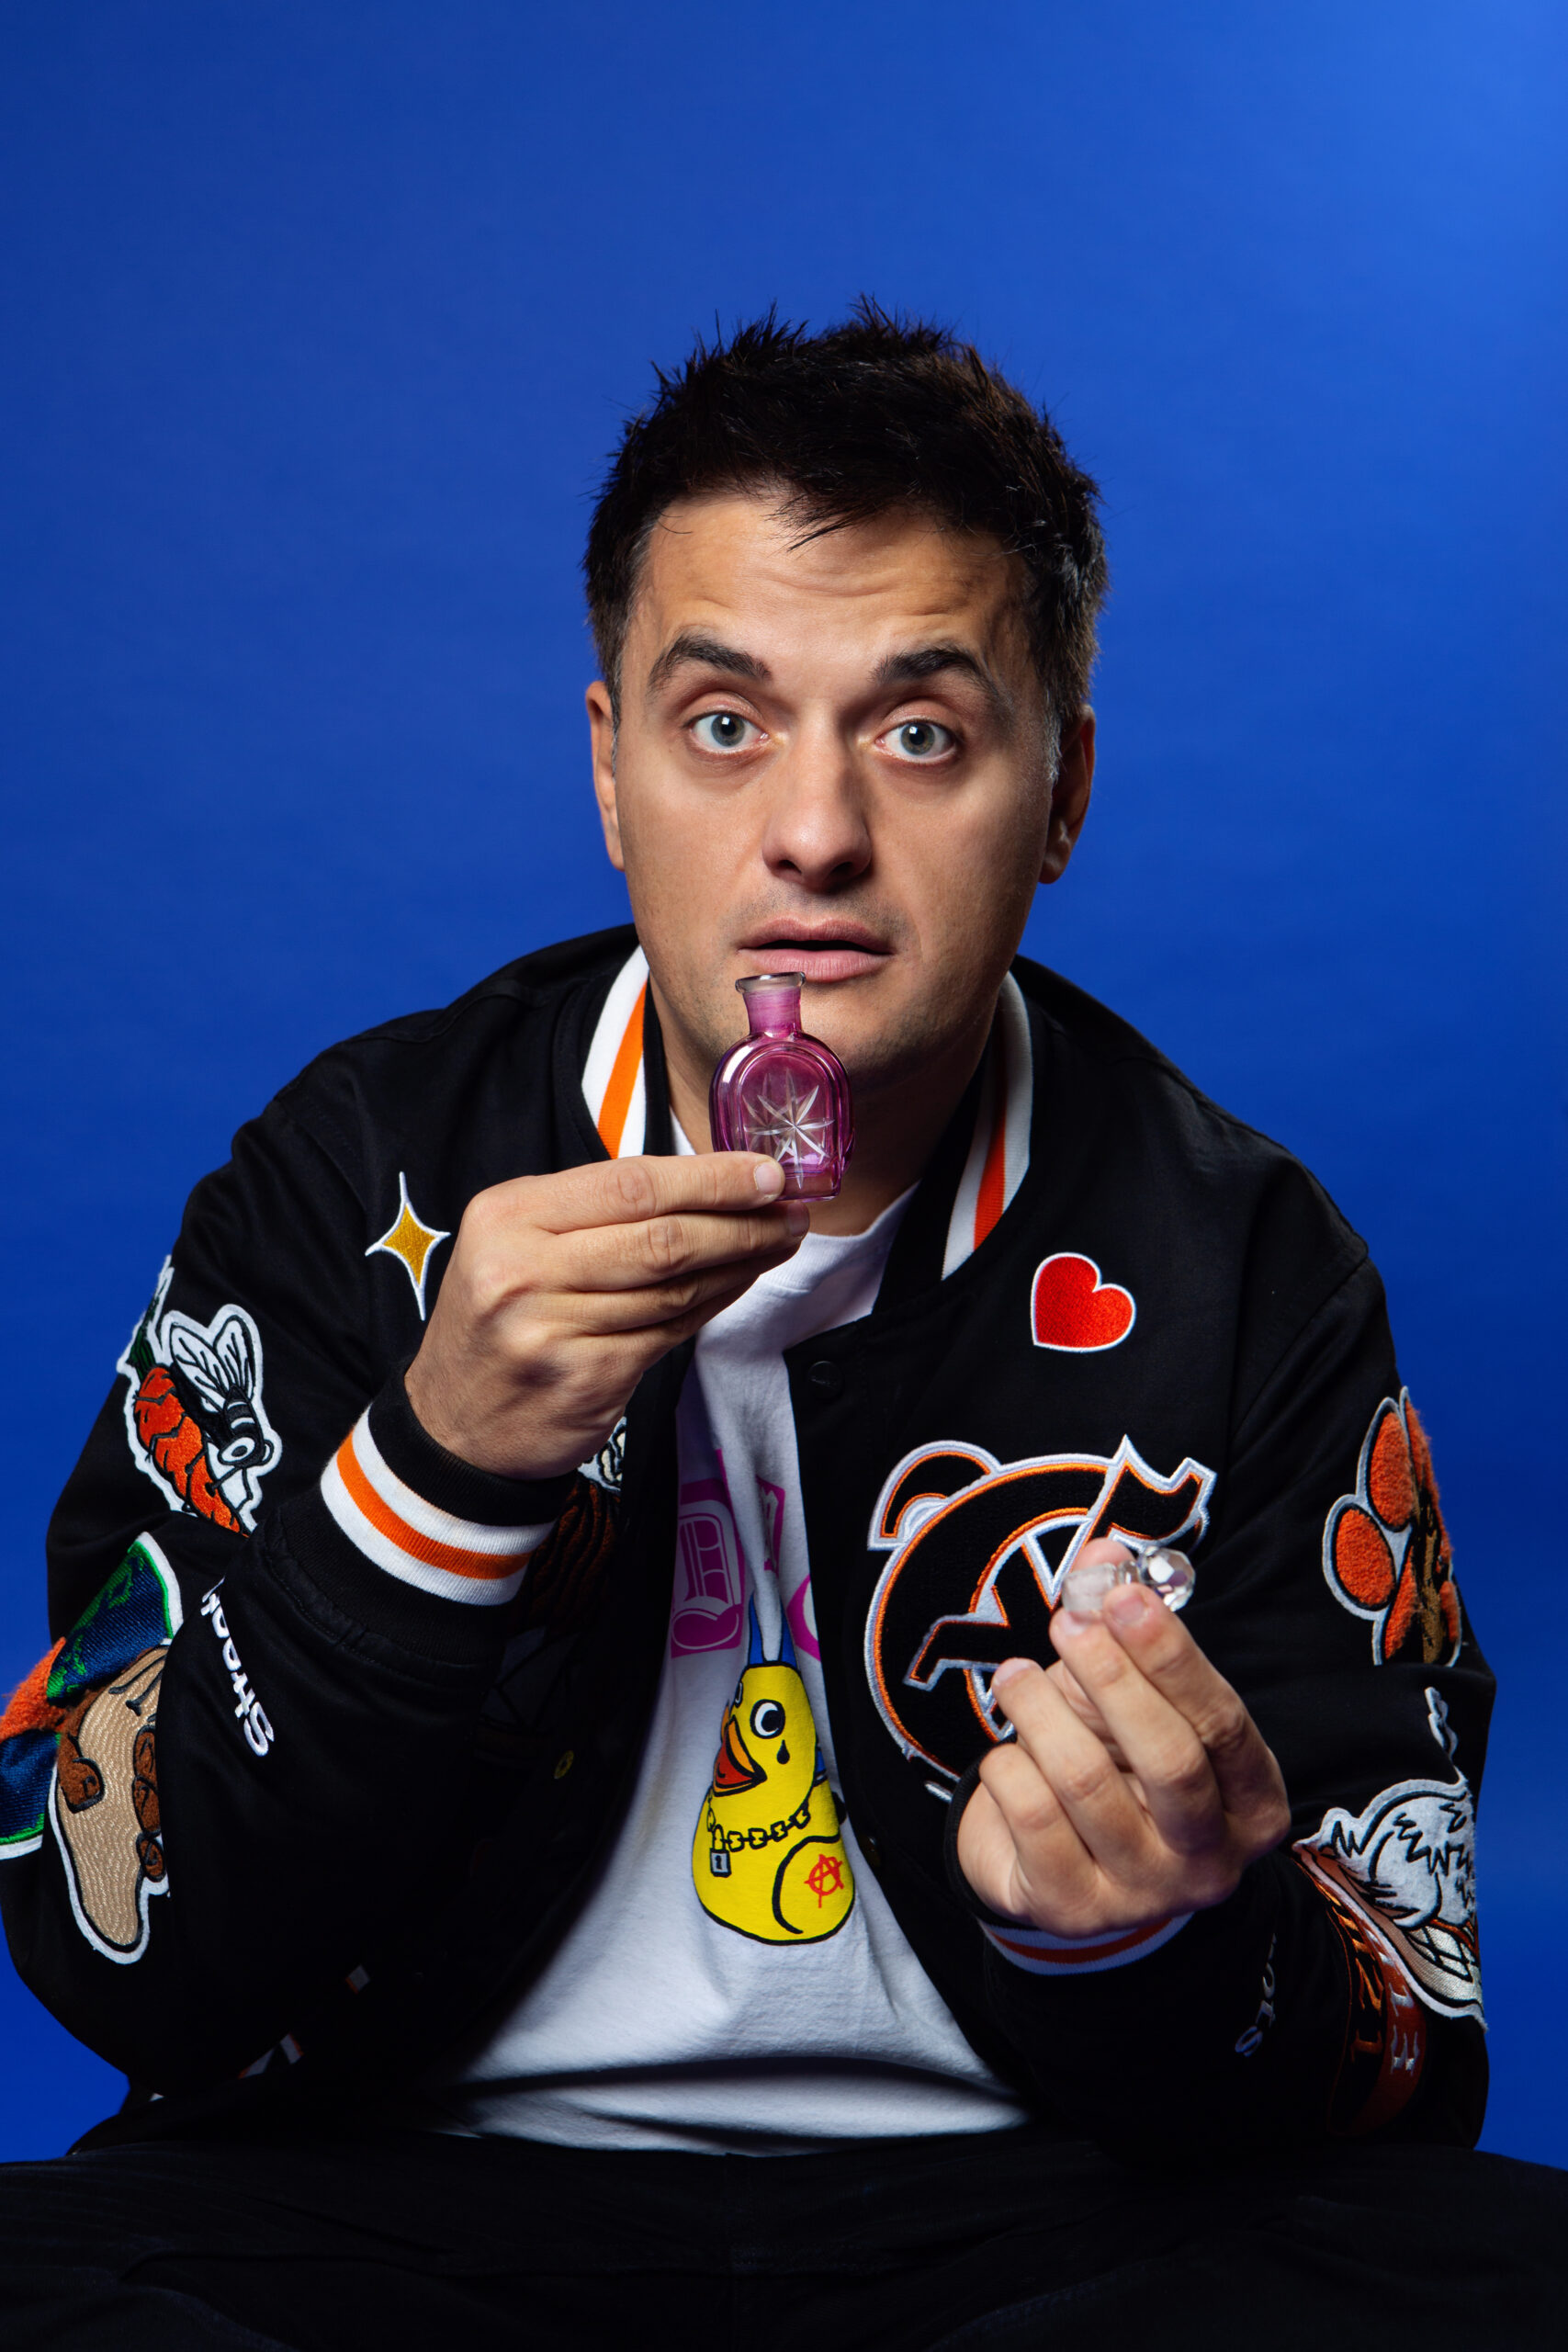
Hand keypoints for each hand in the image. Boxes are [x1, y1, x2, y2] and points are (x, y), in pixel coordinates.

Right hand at [404, 1154, 806, 1479]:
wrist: (454, 1425)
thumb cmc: (501, 1316)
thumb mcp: (515, 1240)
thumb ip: (594, 1210)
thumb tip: (708, 1182)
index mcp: (507, 1217)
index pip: (630, 1183)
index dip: (710, 1178)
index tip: (766, 1172)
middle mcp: (523, 1272)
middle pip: (661, 1238)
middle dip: (740, 1222)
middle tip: (789, 1210)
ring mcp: (553, 1332)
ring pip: (675, 1289)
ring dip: (739, 1263)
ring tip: (776, 1242)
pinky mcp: (586, 1382)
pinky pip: (670, 1334)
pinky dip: (713, 1305)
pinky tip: (737, 1285)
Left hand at [955, 1540, 1290, 1937]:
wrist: (1060, 1866)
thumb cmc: (1114, 1762)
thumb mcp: (1129, 1695)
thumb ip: (1122, 1623)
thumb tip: (1105, 1557)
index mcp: (1252, 1802)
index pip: (1222, 1723)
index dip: (1172, 1656)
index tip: (1124, 1598)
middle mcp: (1211, 1860)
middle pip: (1170, 1760)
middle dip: (1112, 1680)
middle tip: (1066, 1624)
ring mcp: (1144, 1895)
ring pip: (1085, 1782)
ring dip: (1040, 1710)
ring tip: (1016, 1677)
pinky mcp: (1073, 1909)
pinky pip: (1029, 1814)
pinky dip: (1007, 1764)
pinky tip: (1007, 1750)